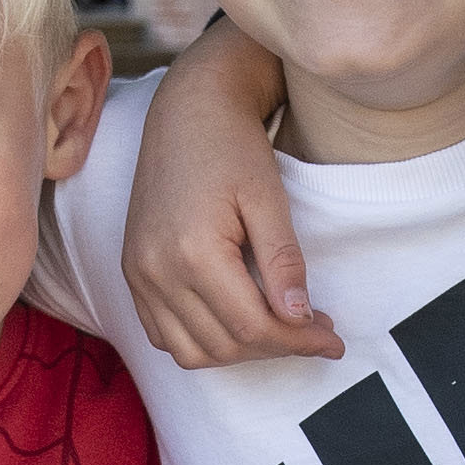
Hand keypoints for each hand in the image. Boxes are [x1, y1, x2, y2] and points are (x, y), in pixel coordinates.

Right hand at [123, 27, 334, 367]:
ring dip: (238, 352)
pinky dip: (200, 342)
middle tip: (315, 331)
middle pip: (224, 345)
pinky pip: (162, 334)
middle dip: (276, 347)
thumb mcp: (269, 198)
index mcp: (193, 252)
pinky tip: (235, 322)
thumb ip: (283, 261)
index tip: (332, 340)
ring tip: (277, 329)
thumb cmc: (232, 145)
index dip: (298, 341)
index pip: (252, 326)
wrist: (186, 111)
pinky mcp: (132, 272)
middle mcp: (156, 271)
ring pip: (190, 352)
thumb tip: (300, 318)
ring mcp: (138, 274)